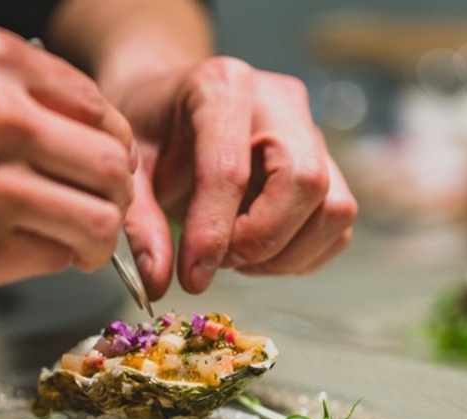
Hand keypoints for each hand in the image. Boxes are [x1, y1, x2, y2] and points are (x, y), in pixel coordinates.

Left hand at [111, 58, 356, 297]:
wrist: (168, 101)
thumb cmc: (149, 130)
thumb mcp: (129, 170)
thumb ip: (140, 224)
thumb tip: (158, 283)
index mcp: (223, 87)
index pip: (232, 169)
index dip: (212, 233)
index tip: (191, 277)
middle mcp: (279, 101)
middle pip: (306, 182)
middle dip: (262, 240)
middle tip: (219, 261)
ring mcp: (311, 131)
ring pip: (335, 207)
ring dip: (286, 252)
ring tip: (236, 256)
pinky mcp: (326, 163)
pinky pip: (337, 225)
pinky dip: (301, 254)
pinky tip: (257, 253)